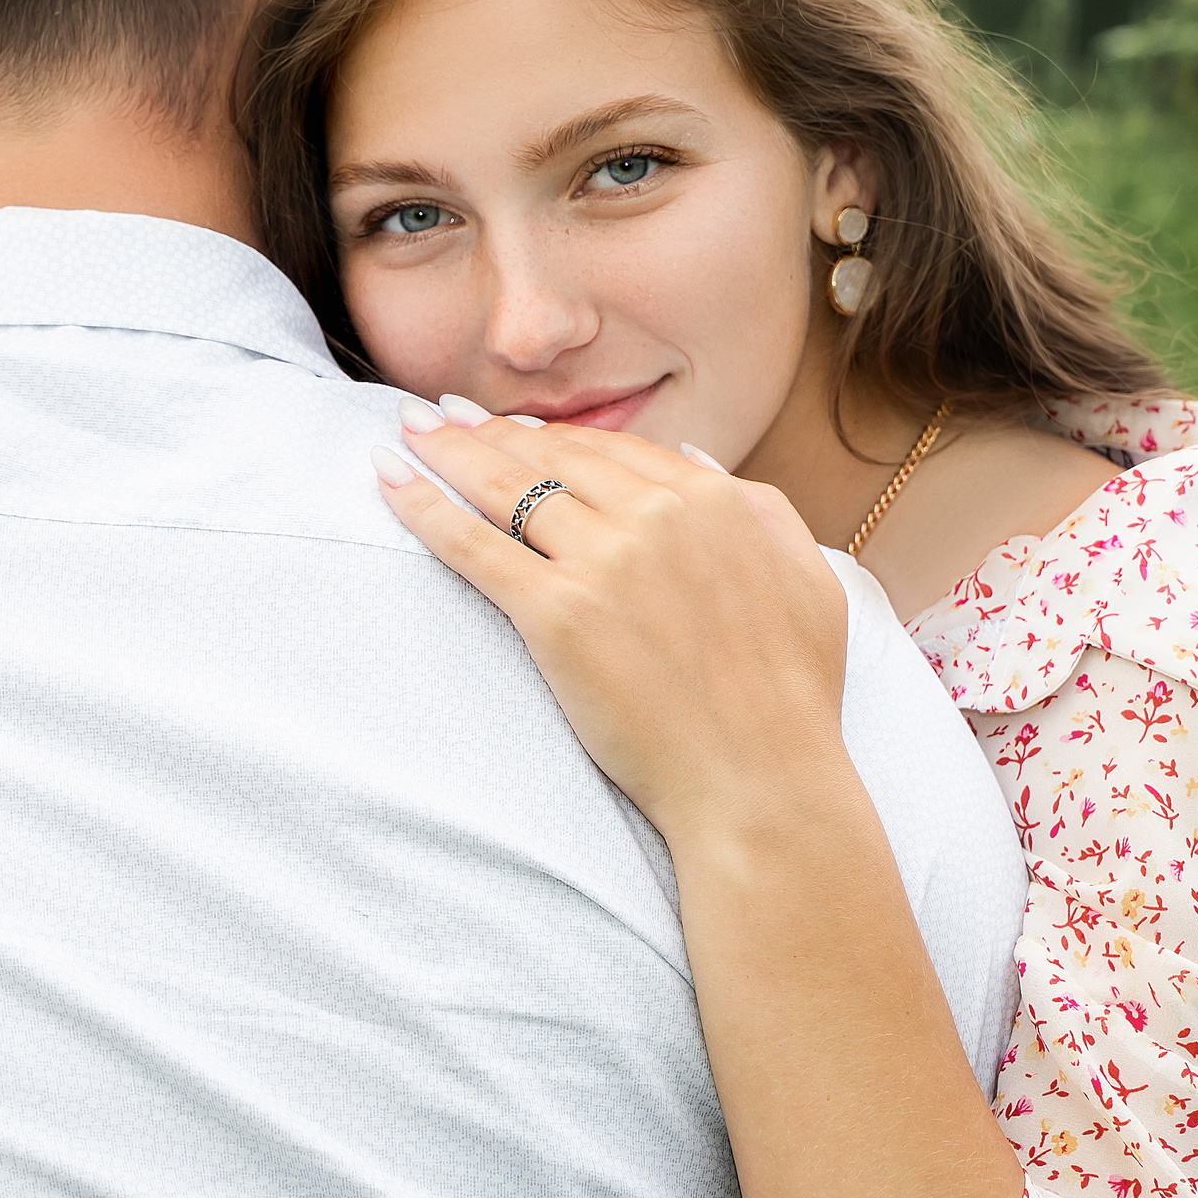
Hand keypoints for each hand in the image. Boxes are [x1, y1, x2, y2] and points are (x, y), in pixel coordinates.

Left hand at [372, 396, 850, 846]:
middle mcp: (657, 517)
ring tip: (409, 434)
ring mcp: (605, 562)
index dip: (555, 438)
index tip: (516, 430)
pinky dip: (425, 507)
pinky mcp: (557, 614)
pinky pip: (475, 545)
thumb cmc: (793, 698)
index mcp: (715, 501)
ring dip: (449, 451)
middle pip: (551, 457)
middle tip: (440, 416)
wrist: (762, 781)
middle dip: (489, 432)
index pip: (613, 450)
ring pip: (507, 486)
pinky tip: (390, 481)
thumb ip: (761, 510)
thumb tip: (696, 459)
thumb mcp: (808, 579)